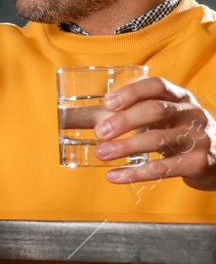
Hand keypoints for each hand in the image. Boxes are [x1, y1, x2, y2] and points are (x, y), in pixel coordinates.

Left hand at [95, 78, 215, 188]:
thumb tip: (66, 119)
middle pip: (156, 111)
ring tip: (101, 153)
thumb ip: (120, 115)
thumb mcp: (158, 118)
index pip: (157, 86)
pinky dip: (135, 173)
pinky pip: (164, 168)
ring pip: (159, 139)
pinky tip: (114, 176)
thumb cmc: (178, 132)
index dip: (132, 92)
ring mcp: (197, 138)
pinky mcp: (197, 163)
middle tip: (99, 133)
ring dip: (126, 147)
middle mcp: (191, 114)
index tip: (107, 102)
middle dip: (125, 120)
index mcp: (179, 97)